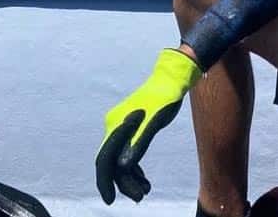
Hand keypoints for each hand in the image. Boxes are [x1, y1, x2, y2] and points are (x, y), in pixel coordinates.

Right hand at [96, 48, 201, 203]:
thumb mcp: (156, 120)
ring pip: (120, 159)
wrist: (172, 78)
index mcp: (117, 124)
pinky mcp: (132, 128)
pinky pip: (127, 152)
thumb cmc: (166, 96)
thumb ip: (140, 141)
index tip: (111, 200)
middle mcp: (115, 126)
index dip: (106, 181)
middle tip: (140, 197)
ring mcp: (122, 127)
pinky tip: (144, 179)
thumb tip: (124, 166)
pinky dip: (134, 167)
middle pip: (112, 161)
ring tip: (145, 191)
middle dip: (123, 182)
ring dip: (130, 177)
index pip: (105, 159)